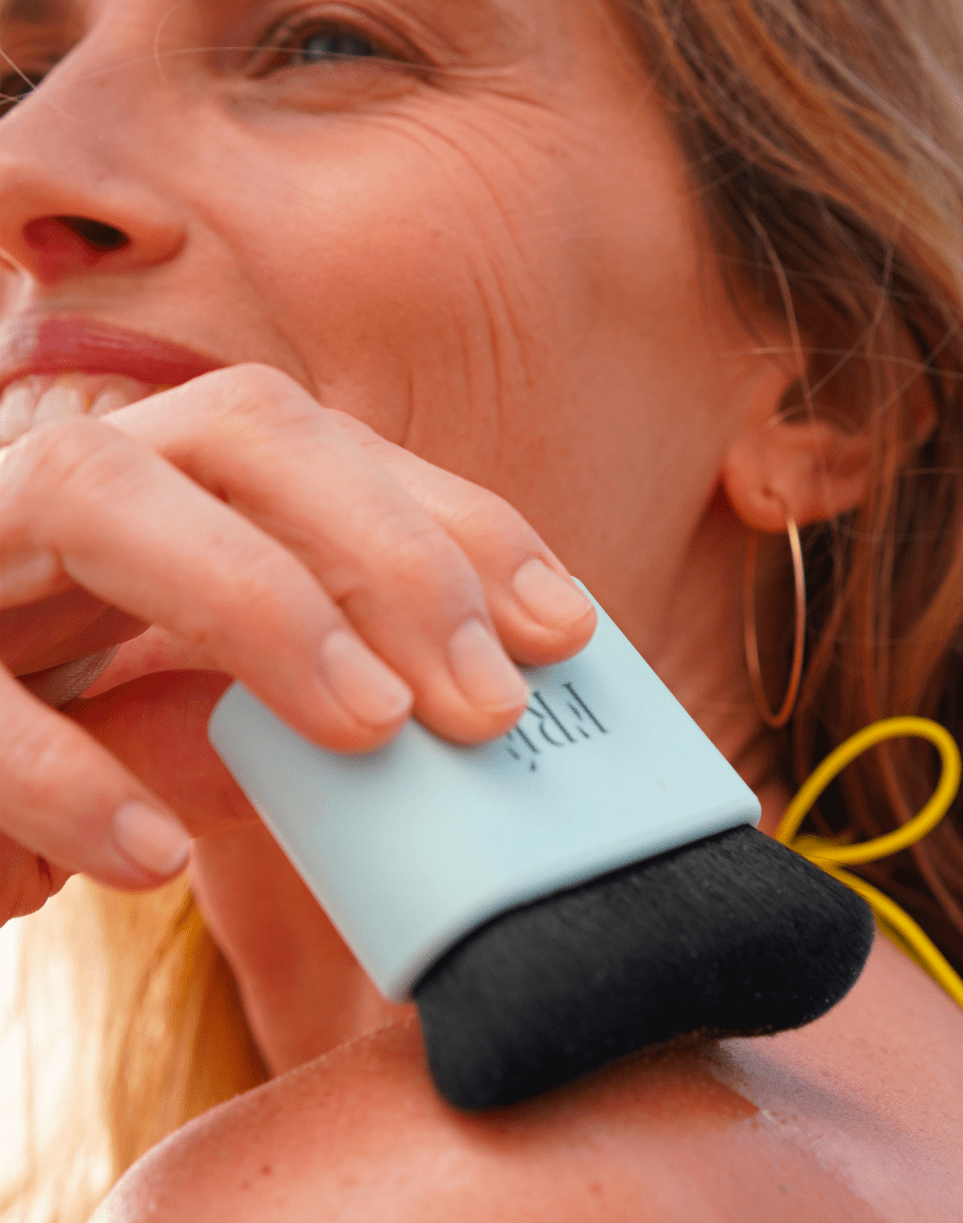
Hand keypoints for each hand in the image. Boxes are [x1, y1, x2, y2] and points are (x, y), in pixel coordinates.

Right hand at [0, 364, 594, 924]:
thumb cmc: (45, 728)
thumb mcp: (183, 705)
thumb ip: (289, 694)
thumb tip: (452, 718)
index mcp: (166, 485)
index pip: (331, 452)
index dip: (453, 525)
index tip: (561, 628)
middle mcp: (73, 479)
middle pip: (245, 430)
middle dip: (386, 549)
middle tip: (486, 699)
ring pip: (96, 489)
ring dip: (256, 604)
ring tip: (369, 730)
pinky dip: (61, 771)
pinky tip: (150, 856)